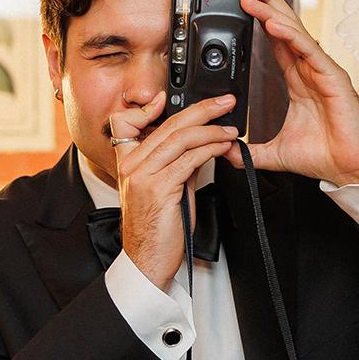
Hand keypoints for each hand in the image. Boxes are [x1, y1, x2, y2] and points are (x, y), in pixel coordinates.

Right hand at [110, 92, 237, 290]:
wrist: (148, 260)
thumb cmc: (159, 228)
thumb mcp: (166, 188)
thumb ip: (177, 164)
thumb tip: (201, 145)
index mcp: (128, 162)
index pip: (127, 122)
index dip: (148, 107)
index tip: (171, 99)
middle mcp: (132, 166)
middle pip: (167, 125)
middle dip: (201, 110)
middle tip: (224, 102)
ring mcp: (143, 176)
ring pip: (179, 139)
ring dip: (211, 129)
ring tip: (231, 128)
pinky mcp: (159, 188)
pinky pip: (188, 160)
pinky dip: (210, 149)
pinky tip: (224, 146)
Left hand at [226, 0, 358, 184]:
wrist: (349, 169)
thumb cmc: (323, 155)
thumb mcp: (275, 153)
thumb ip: (250, 151)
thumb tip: (227, 152)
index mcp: (299, 80)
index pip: (277, 42)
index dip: (262, 20)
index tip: (245, 3)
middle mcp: (310, 70)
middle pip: (286, 27)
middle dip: (268, 2)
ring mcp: (323, 71)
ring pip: (295, 33)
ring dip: (273, 13)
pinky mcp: (333, 78)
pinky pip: (309, 51)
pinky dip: (291, 36)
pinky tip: (274, 24)